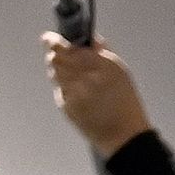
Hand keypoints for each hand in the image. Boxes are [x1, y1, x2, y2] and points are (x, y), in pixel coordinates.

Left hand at [44, 32, 150, 158]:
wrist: (124, 136)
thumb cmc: (125, 102)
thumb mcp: (120, 72)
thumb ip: (102, 52)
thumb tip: (89, 38)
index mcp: (101, 65)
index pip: (67, 47)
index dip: (54, 41)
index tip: (48, 38)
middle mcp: (86, 78)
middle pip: (55, 59)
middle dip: (54, 54)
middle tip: (58, 54)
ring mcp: (74, 93)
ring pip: (55, 73)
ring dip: (59, 70)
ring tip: (73, 76)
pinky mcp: (67, 107)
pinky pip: (59, 90)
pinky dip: (64, 88)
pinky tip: (78, 93)